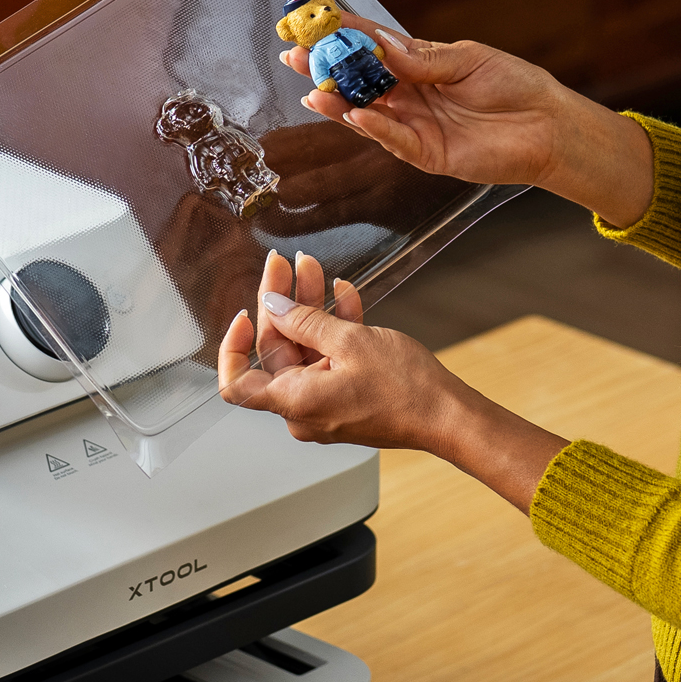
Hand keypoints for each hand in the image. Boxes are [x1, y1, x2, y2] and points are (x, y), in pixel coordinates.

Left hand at [218, 251, 570, 509]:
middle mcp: (303, 408)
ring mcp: (325, 403)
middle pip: (277, 352)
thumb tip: (274, 304)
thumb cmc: (405, 390)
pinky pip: (329, 359)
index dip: (233, 347)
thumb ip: (305, 320)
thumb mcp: (350, 341)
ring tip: (313, 267)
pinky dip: (334, 328)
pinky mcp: (347, 396)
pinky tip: (343, 294)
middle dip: (282, 304)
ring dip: (310, 308)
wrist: (447, 416)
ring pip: (306, 349)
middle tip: (285, 265)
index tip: (246, 314)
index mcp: (293, 401)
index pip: (236, 383)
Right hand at [282, 13, 654, 224]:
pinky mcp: (428, 154)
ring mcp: (416, 126)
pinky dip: (375, 128)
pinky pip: (394, 140)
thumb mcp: (469, 60)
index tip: (315, 21)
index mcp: (420, 66)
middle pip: (360, 82)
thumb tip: (383, 44)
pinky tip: (356, 115)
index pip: (374, 48)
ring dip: (339, 103)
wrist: (549, 126)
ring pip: (367, 114)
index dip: (344, 35)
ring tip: (312, 89)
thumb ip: (424, 57)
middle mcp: (411, 96)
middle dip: (326, 69)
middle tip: (294, 55)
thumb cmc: (516, 86)